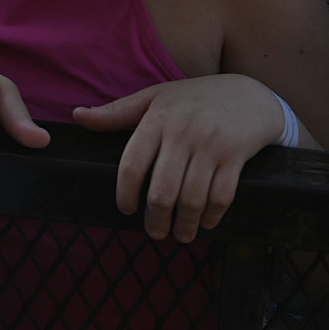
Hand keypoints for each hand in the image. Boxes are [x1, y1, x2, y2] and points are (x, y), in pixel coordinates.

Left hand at [72, 74, 287, 241]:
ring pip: (192, 199)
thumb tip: (77, 116)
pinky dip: (211, 217)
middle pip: (162, 191)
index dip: (125, 195)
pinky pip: (221, 196)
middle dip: (156, 220)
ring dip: (185, 225)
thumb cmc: (195, 99)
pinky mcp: (236, 154)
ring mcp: (211, 143)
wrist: (251, 94)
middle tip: (155, 232)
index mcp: (158, 118)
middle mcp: (184, 131)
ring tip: (180, 235)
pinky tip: (205, 223)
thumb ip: (117, 112)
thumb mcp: (155, 97)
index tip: (126, 209)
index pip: (131, 165)